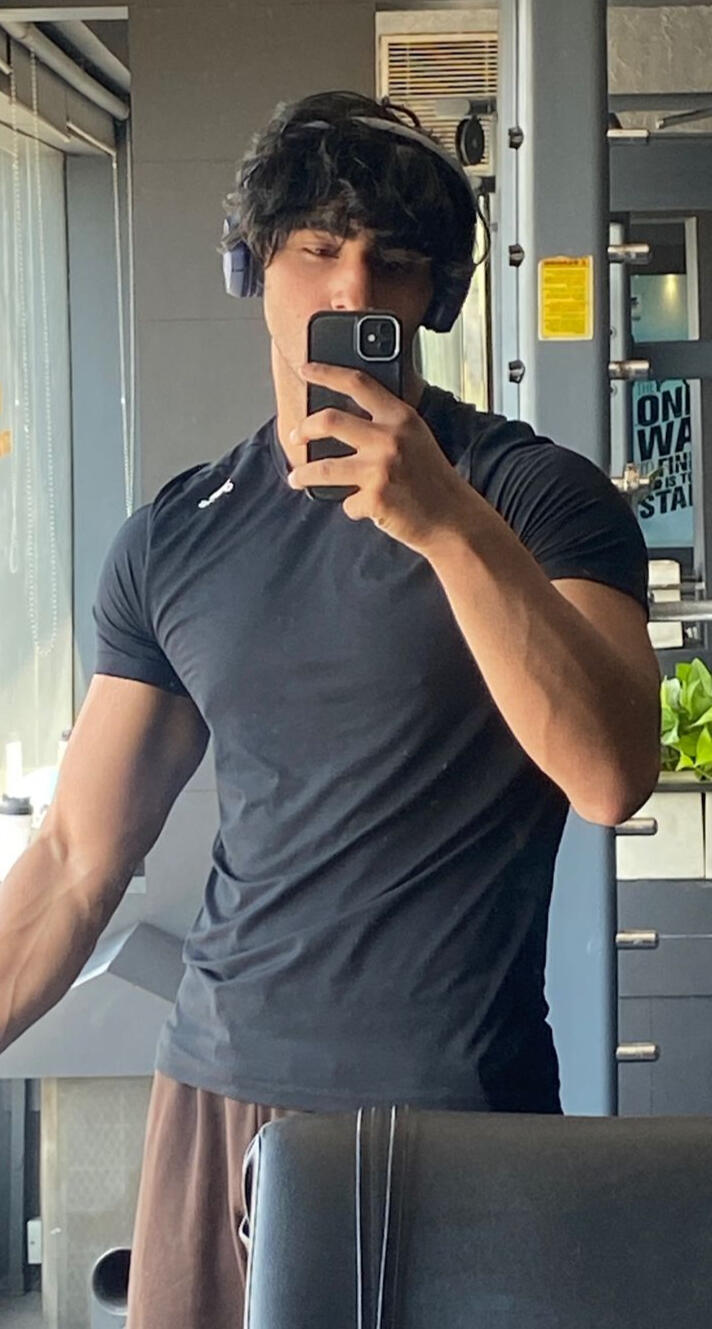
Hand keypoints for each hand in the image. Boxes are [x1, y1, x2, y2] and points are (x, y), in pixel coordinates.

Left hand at [287, 362, 474, 554]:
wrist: (453, 519)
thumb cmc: (433, 480)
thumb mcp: (416, 438)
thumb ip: (387, 425)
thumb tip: (344, 422)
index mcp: (401, 417)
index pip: (357, 383)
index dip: (327, 372)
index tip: (306, 369)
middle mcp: (389, 438)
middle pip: (329, 421)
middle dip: (304, 428)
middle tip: (296, 434)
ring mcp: (380, 469)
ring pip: (322, 468)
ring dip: (303, 474)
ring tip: (297, 478)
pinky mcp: (374, 499)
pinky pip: (347, 503)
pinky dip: (352, 507)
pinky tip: (364, 508)